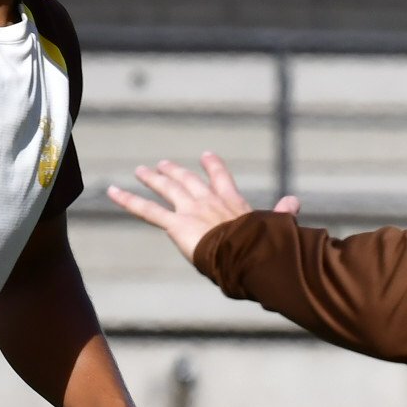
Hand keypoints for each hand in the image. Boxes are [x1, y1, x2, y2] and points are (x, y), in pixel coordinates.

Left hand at [108, 154, 296, 263]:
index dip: (214, 167)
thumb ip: (282, 213)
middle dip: (175, 172)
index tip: (207, 155)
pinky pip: (147, 210)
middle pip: (188, 181)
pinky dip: (127, 200)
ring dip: (152, 179)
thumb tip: (295, 202)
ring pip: (166, 189)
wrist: (249, 251)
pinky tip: (111, 191)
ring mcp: (190, 210)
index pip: (222, 180)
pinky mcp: (175, 224)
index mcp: (232, 203)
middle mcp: (209, 201)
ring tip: (140, 170)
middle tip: (164, 164)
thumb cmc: (264, 244)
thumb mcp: (275, 227)